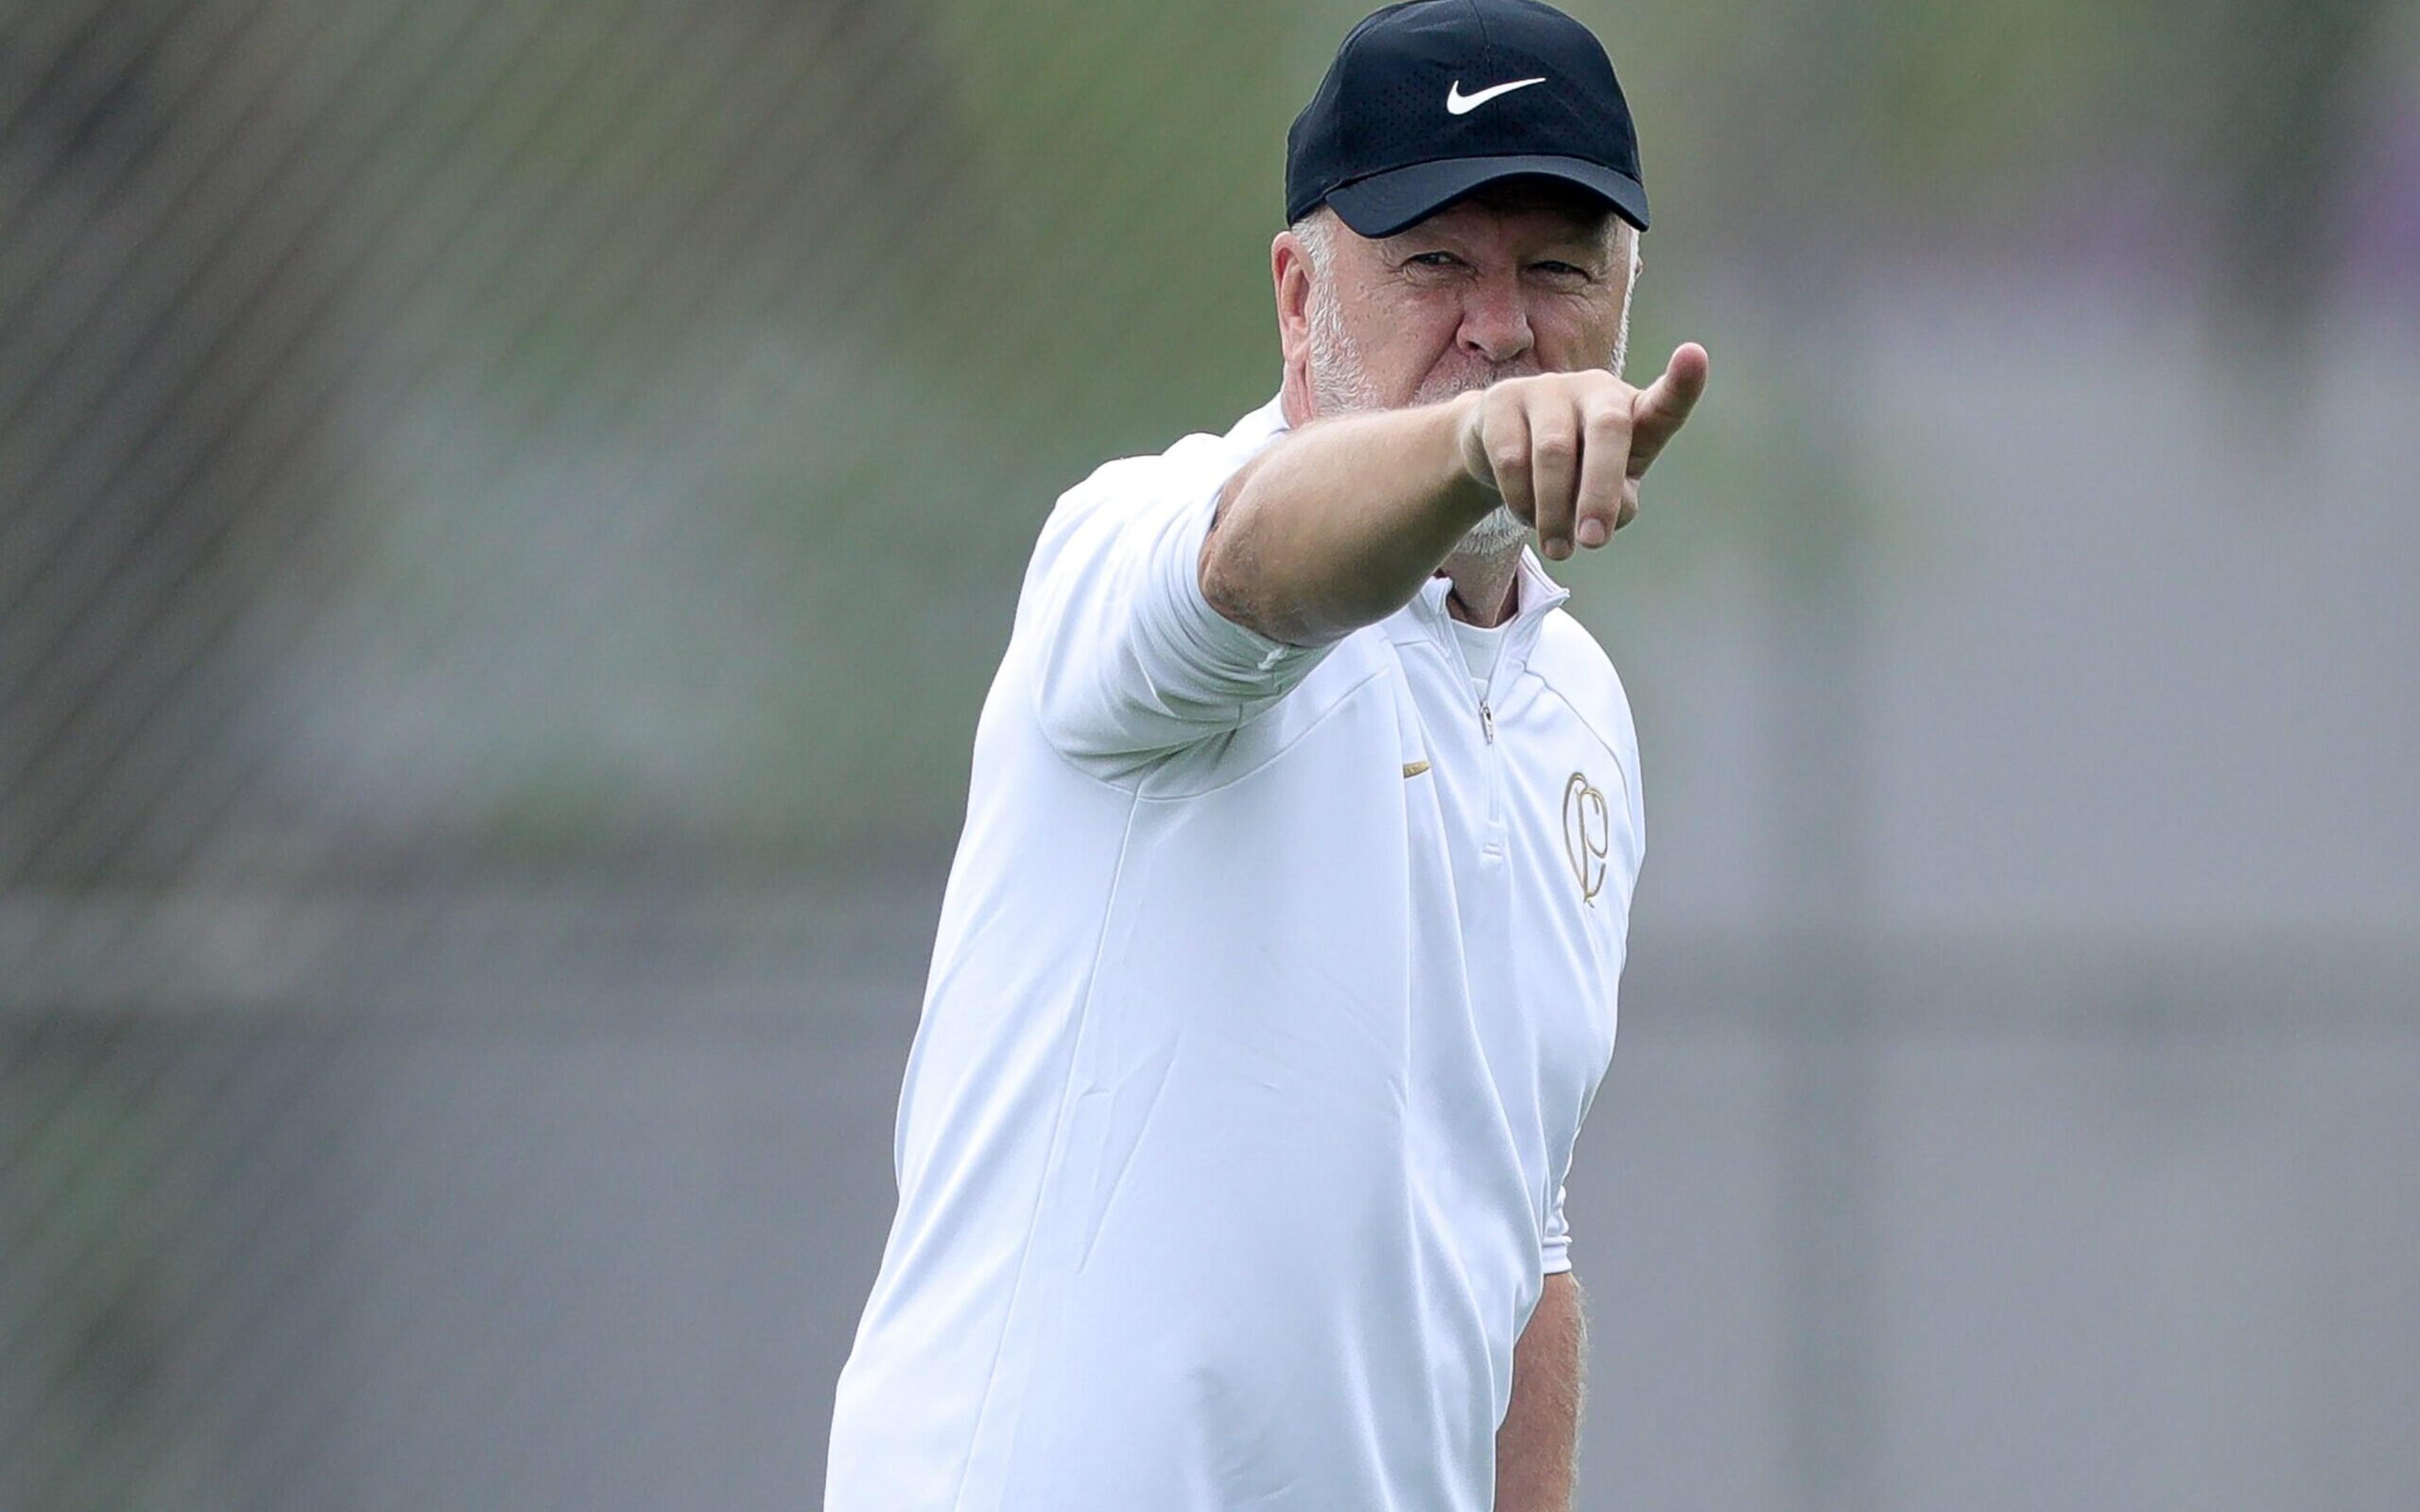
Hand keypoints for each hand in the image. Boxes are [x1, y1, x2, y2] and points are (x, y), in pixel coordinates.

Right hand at [1453, 343, 1709, 559]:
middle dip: (1601, 491)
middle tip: (1593, 542)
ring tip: (1558, 548)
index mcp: (1631, 411)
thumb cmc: (1573, 471)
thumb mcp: (1608, 491)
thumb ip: (1617, 503)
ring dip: (1554, 511)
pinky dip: (1521, 500)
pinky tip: (1527, 515)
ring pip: (1553, 452)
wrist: (1500, 449)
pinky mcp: (1502, 400)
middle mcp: (1595, 389)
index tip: (1694, 355)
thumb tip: (1597, 517)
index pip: (1663, 401)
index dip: (1682, 382)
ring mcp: (1547, 388)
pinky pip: (1511, 460)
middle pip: (1608, 429)